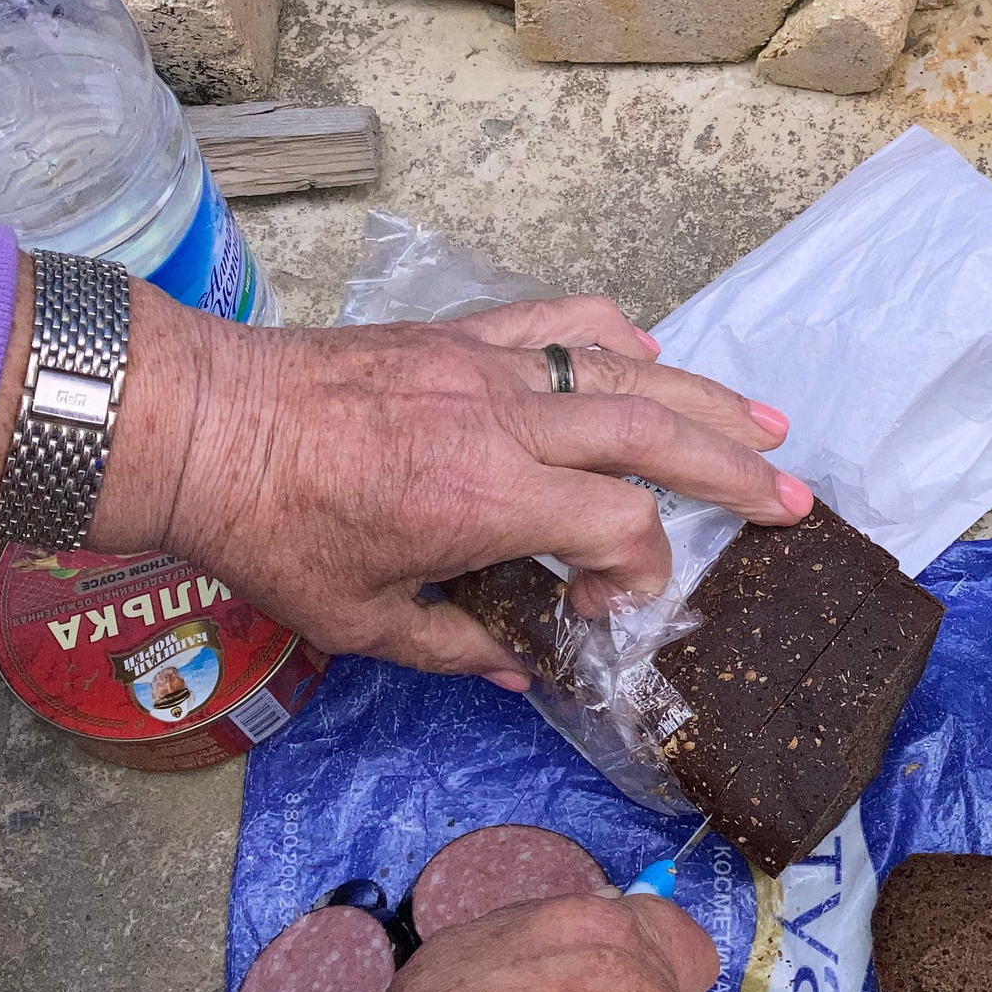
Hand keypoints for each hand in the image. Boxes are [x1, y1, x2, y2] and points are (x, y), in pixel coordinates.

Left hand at [0, 264, 812, 681]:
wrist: (200, 425)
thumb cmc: (269, 531)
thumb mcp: (361, 622)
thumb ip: (457, 646)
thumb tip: (523, 670)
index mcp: (485, 499)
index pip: (618, 529)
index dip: (639, 576)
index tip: (605, 610)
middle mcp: (504, 421)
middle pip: (655, 435)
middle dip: (733, 471)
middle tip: (792, 500)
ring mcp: (487, 365)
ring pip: (627, 368)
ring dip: (704, 398)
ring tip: (764, 424)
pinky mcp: (461, 333)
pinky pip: (563, 321)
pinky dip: (620, 337)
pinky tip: (652, 356)